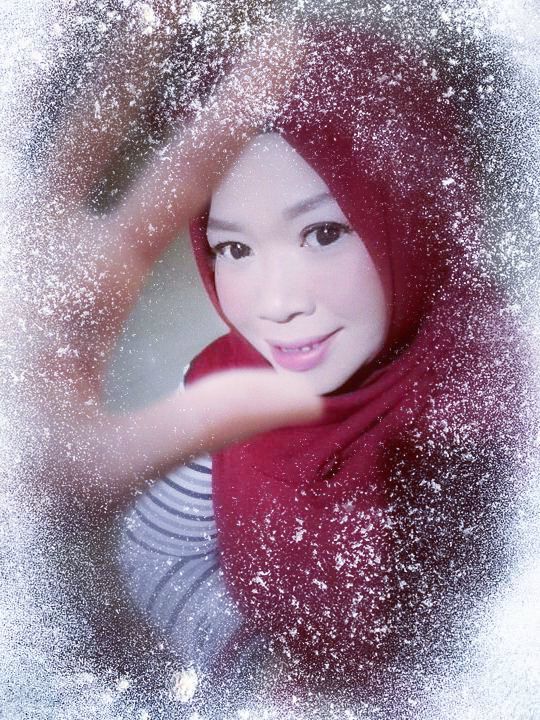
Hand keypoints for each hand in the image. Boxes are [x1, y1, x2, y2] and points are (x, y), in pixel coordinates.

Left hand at [23, 17, 320, 510]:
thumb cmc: (37, 488)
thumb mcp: (118, 462)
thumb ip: (204, 420)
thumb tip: (308, 393)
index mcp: (80, 290)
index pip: (173, 187)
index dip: (231, 118)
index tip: (278, 57)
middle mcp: (37, 252)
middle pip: (83, 131)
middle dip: (128, 65)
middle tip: (164, 5)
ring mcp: (12, 254)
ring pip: (36, 146)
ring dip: (70, 88)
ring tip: (99, 34)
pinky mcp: (8, 269)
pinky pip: (24, 187)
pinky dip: (40, 143)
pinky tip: (52, 134)